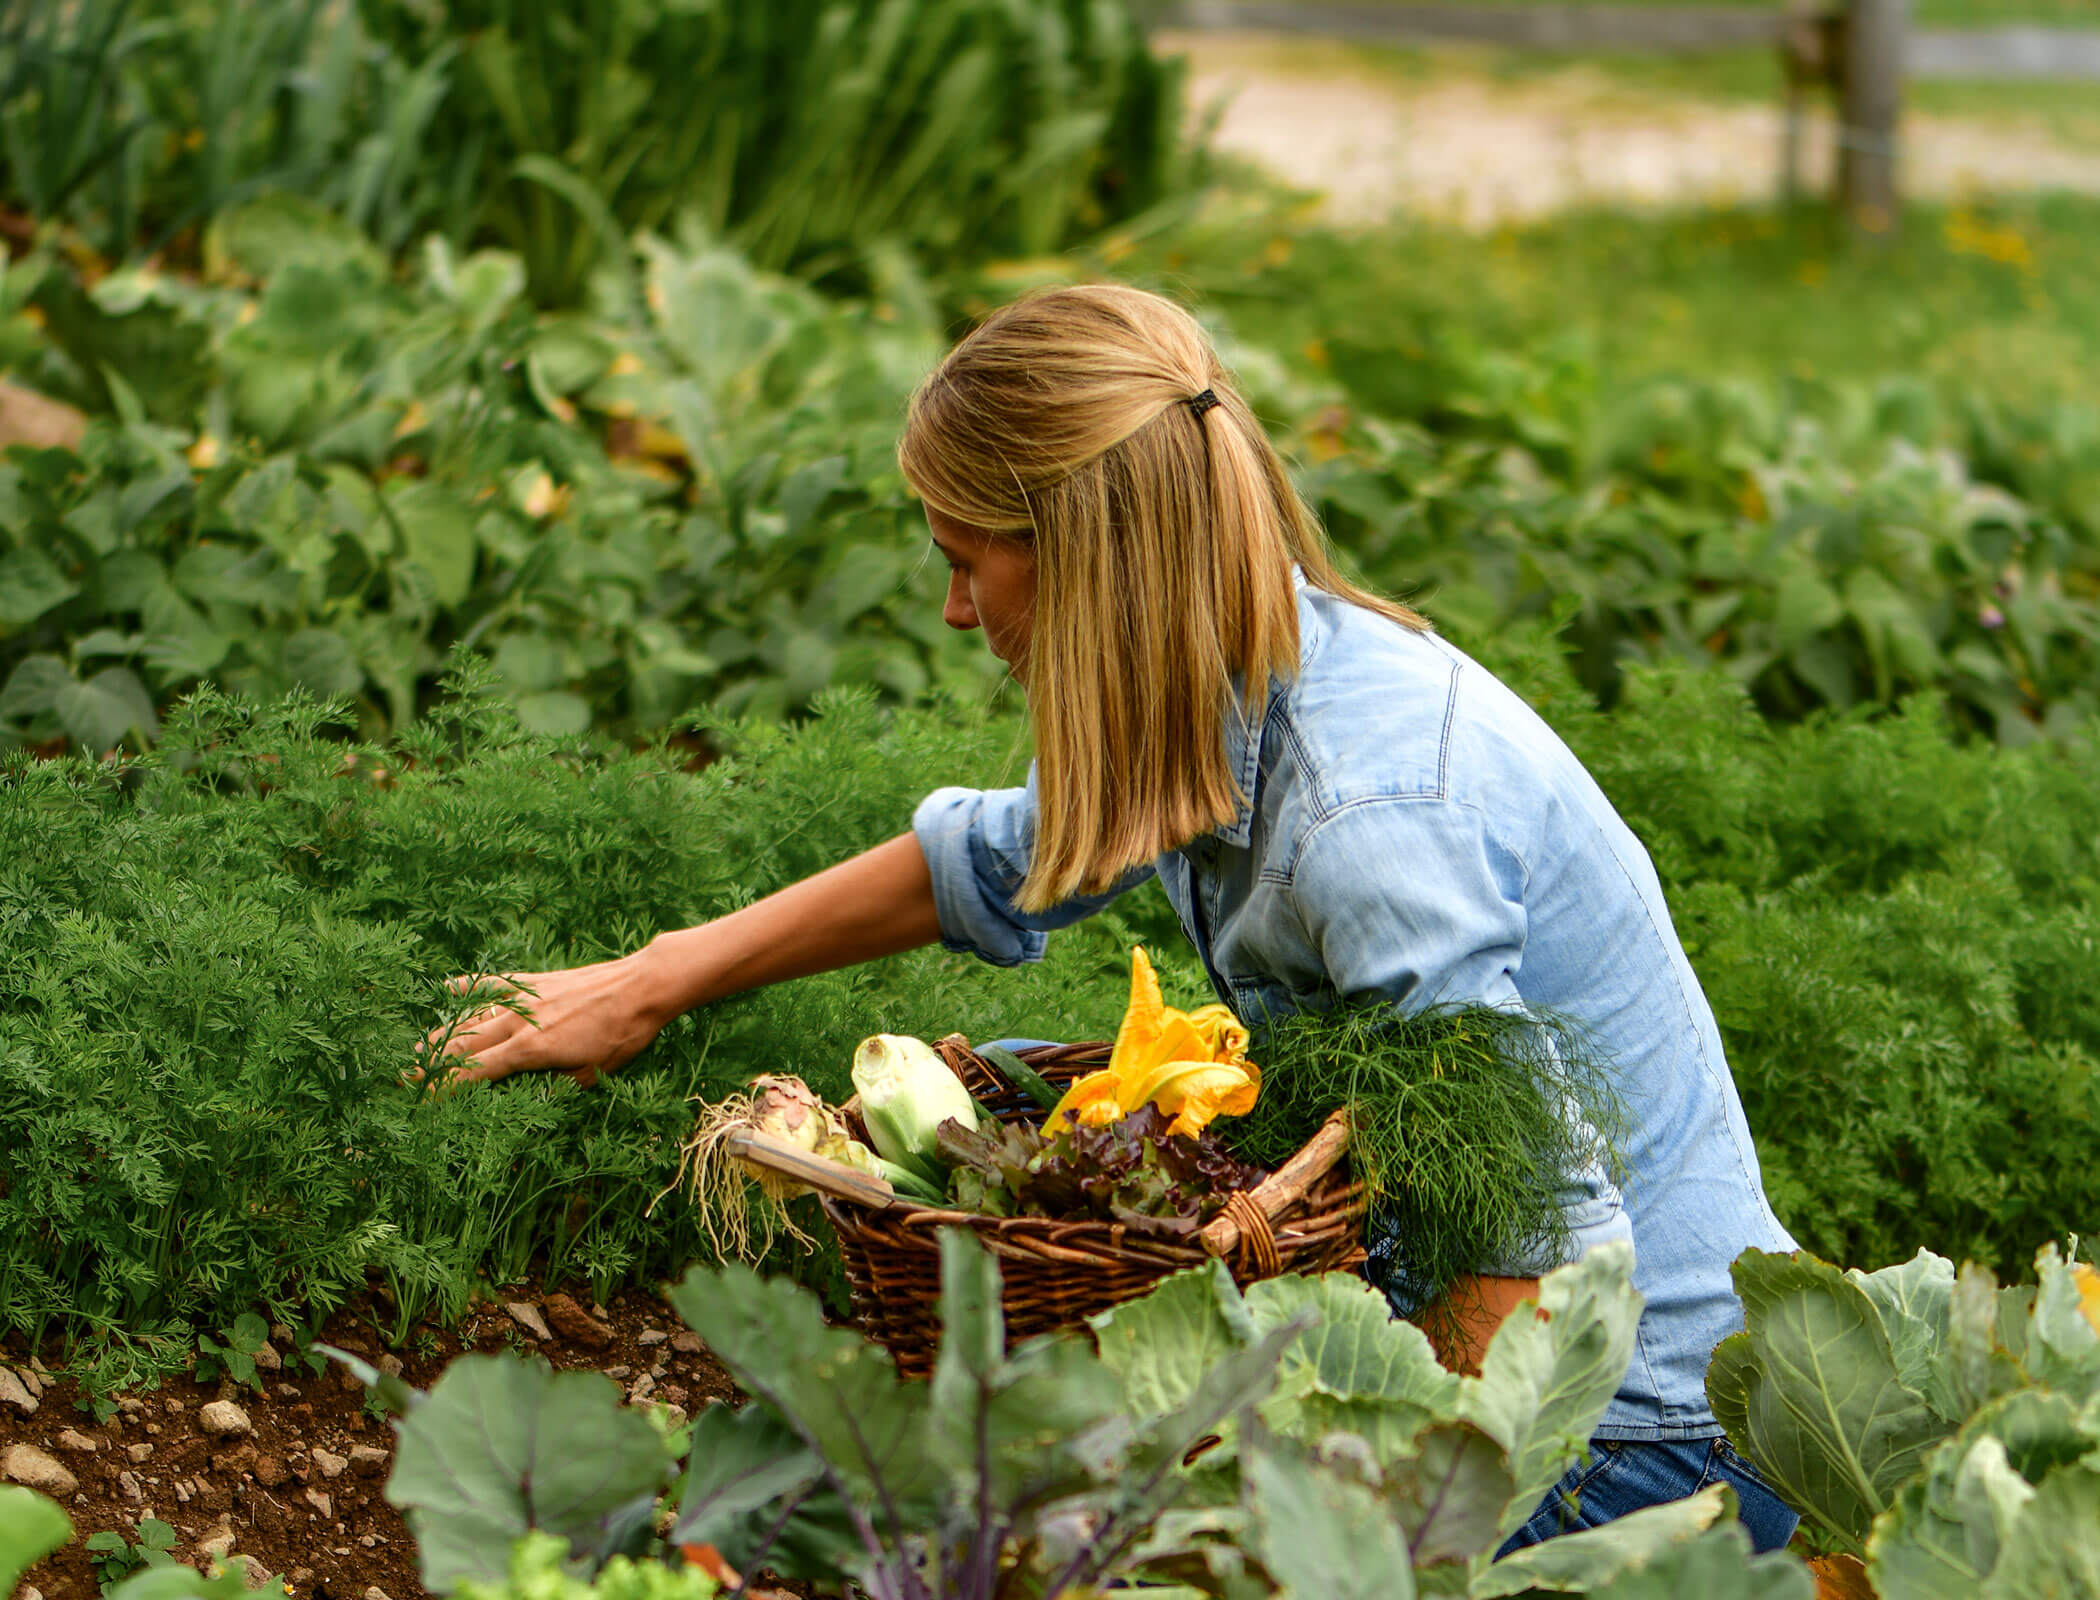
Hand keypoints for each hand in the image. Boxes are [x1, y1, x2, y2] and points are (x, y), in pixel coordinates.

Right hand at [416, 950, 675, 1087]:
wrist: (641, 987)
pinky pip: (489, 984)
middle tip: (405, 1078)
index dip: (445, 1089)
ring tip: (419, 1047)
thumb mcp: (591, 1076)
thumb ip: (553, 1089)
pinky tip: (445, 989)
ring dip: (441, 1032)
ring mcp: (523, 996)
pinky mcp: (533, 979)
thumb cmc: (622, 1035)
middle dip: (431, 1063)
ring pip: (469, 1014)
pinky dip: (465, 988)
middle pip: (461, 1044)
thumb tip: (526, 1102)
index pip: (474, 1073)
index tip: (423, 1101)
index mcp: (530, 1049)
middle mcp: (518, 1020)